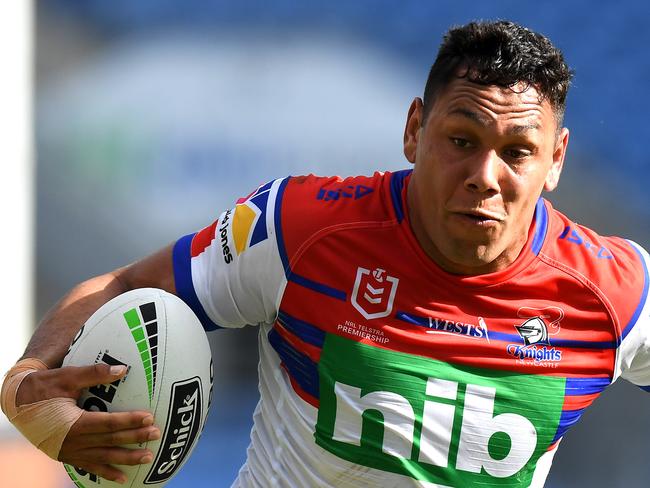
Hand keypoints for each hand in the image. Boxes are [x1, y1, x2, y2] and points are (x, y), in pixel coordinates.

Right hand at [17, 363, 160, 483]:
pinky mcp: (67, 455)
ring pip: (103, 458)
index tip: (149, 417)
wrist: (17, 402)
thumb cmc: (44, 386)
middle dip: (135, 438)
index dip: (130, 421)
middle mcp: (72, 441)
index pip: (108, 423)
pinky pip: (90, 466)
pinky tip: (123, 478)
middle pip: (110, 441)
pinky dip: (106, 473)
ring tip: (147, 458)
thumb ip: (95, 374)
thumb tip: (123, 369)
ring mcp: (69, 451)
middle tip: (156, 435)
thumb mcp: (68, 377)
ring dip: (126, 458)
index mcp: (73, 423)